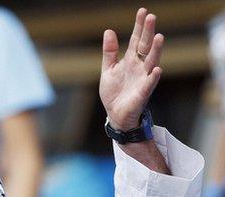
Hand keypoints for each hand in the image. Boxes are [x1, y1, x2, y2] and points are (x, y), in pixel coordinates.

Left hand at [99, 8, 163, 130]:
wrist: (116, 114)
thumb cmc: (114, 92)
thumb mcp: (108, 69)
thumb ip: (109, 52)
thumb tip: (109, 30)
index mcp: (130, 60)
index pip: (136, 39)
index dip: (139, 26)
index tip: (143, 11)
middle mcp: (139, 67)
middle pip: (145, 46)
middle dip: (148, 32)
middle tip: (151, 17)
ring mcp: (143, 78)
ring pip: (151, 61)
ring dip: (156, 50)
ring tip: (159, 37)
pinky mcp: (143, 92)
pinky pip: (149, 83)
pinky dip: (153, 76)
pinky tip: (157, 68)